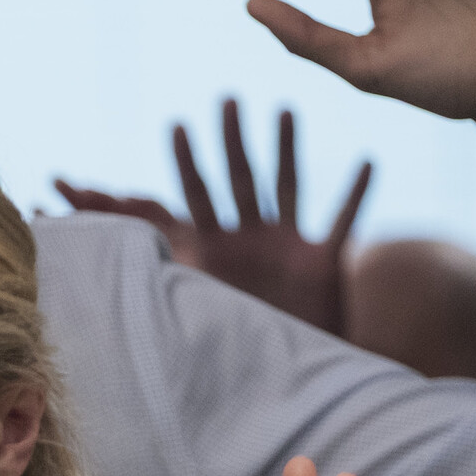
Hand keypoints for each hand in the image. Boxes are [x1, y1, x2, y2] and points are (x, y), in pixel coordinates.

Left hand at [59, 100, 370, 333]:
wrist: (280, 376)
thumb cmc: (229, 347)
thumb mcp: (188, 308)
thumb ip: (156, 280)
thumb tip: (109, 270)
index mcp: (210, 249)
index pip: (188, 199)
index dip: (180, 164)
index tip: (174, 125)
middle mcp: (247, 239)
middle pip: (237, 179)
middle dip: (230, 141)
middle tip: (225, 99)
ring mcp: (285, 246)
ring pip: (286, 187)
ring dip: (287, 150)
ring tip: (284, 111)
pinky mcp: (321, 263)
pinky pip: (341, 223)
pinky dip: (355, 194)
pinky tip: (366, 161)